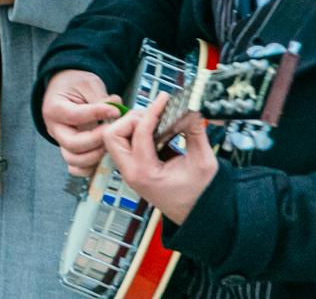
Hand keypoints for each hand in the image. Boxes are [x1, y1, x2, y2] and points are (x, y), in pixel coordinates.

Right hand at [42, 69, 122, 175]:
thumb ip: (101, 99)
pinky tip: (102, 156)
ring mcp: (61, 141)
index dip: (97, 114)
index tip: (115, 111)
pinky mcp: (70, 150)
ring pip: (74, 159)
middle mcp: (54, 128)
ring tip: (109, 143)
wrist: (66, 87)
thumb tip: (116, 111)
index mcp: (54, 108)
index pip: (75, 116)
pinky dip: (89, 167)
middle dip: (96, 140)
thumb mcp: (88, 83)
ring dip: (95, 156)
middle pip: (73, 144)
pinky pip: (76, 167)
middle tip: (112, 132)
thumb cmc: (75, 84)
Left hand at [102, 94, 216, 224]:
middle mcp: (131, 173)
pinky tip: (156, 131)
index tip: (164, 100)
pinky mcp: (133, 168)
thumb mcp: (203, 161)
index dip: (152, 112)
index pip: (139, 133)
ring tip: (156, 123)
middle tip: (154, 115)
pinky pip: (124, 144)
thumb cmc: (201, 195)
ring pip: (114, 139)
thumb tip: (189, 109)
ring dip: (132, 125)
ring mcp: (129, 171)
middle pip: (113, 135)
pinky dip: (136, 133)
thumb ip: (195, 132)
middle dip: (131, 119)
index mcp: (145, 173)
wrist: (199, 214)